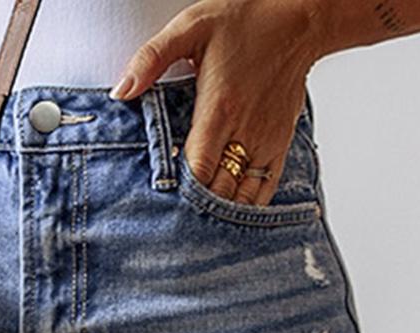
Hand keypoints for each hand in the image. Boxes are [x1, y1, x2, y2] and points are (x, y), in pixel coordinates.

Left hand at [111, 0, 328, 206]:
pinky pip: (265, 190)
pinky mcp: (280, 144)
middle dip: (196, 210)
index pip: (197, 172)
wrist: (298, 19)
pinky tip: (229, 214)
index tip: (163, 207)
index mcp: (220, 109)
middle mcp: (245, 132)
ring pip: (242, 198)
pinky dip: (246, 207)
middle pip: (218, 192)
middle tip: (173, 225)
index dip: (180, 195)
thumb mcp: (190, 26)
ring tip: (198, 225)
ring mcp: (266, 141)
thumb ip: (151, 58)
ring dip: (221, 213)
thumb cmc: (245, 19)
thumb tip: (121, 90)